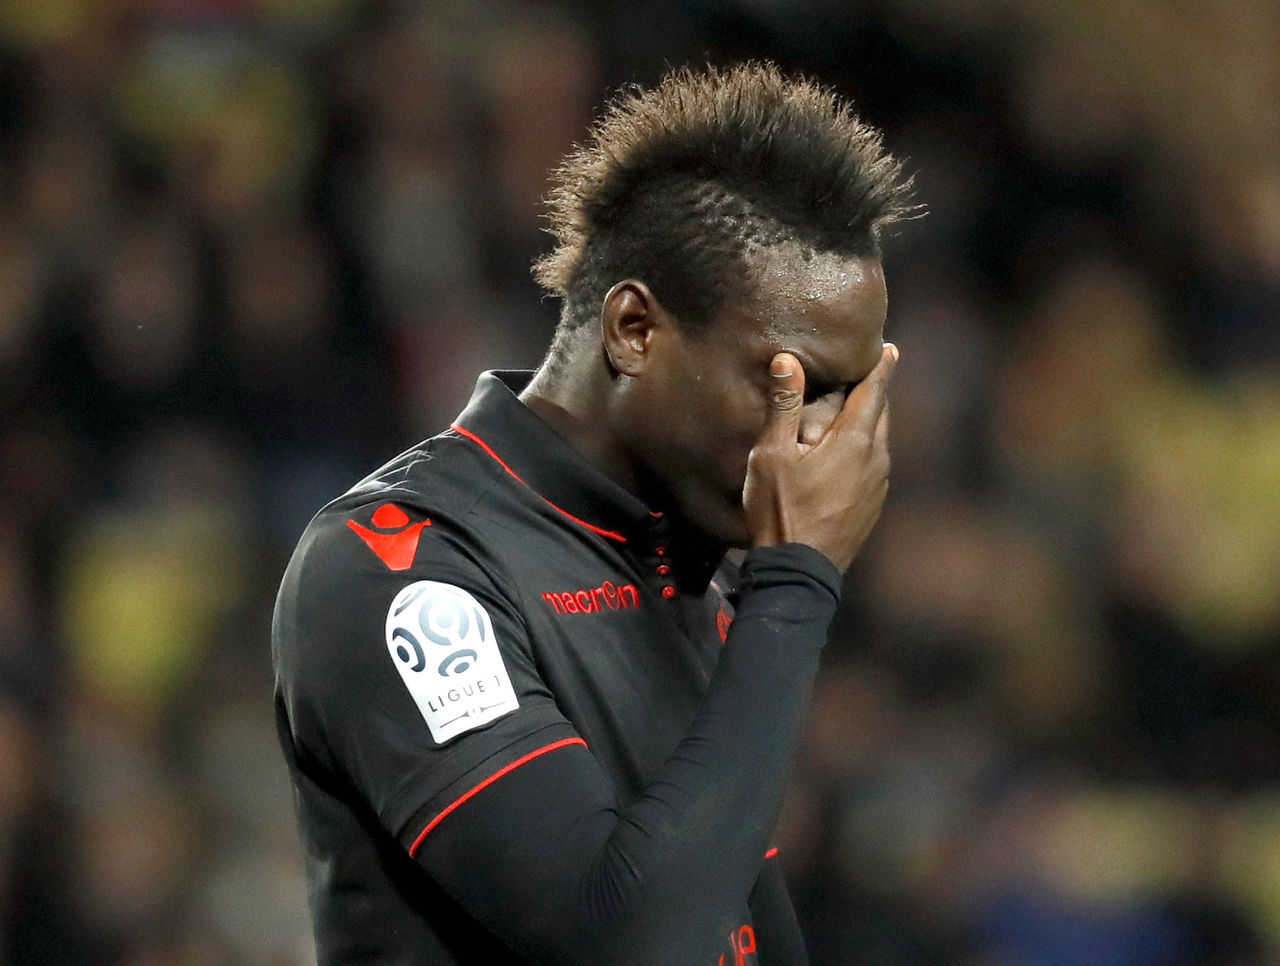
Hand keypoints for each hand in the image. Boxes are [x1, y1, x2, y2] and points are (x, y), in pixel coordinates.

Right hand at [743, 344, 896, 571]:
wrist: (798, 572)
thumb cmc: (781, 510)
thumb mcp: (772, 455)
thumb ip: (783, 406)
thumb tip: (787, 359)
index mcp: (856, 440)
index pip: (875, 391)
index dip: (880, 367)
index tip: (888, 348)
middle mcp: (877, 459)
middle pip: (881, 414)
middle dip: (875, 392)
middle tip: (867, 373)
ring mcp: (878, 486)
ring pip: (879, 441)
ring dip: (869, 423)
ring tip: (853, 411)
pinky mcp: (873, 507)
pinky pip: (874, 466)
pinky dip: (865, 450)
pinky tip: (846, 456)